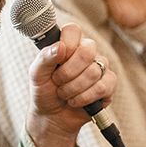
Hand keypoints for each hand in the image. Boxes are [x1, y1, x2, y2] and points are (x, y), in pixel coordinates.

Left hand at [26, 23, 116, 146]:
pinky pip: (101, 87)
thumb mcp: (36, 74)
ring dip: (72, 88)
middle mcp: (87, 52)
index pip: (73, 30)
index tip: (57, 61)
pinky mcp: (109, 84)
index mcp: (69, 43)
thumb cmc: (45, 91)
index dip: (66, 45)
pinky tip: (76, 101)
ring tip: (64, 94)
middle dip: (68, 72)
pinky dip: (84, 98)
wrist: (52, 116)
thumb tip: (60, 47)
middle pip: (87, 51)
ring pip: (93, 72)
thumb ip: (45, 57)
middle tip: (58, 81)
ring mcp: (100, 67)